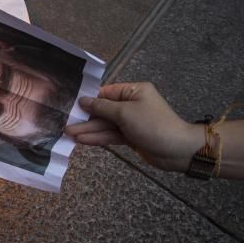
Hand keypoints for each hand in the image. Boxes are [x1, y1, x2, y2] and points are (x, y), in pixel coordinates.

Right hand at [65, 82, 204, 171]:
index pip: (106, 93)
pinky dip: (98, 138)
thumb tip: (84, 100)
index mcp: (134, 91)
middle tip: (66, 124)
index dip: (88, 99)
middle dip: (86, 118)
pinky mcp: (130, 137)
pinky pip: (111, 135)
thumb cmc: (153, 125)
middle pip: (104, 110)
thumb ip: (102, 107)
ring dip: (89, 130)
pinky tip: (83, 140)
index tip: (71, 105)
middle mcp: (131, 104)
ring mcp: (130, 122)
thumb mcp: (125, 113)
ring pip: (105, 125)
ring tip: (69, 135)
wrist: (177, 150)